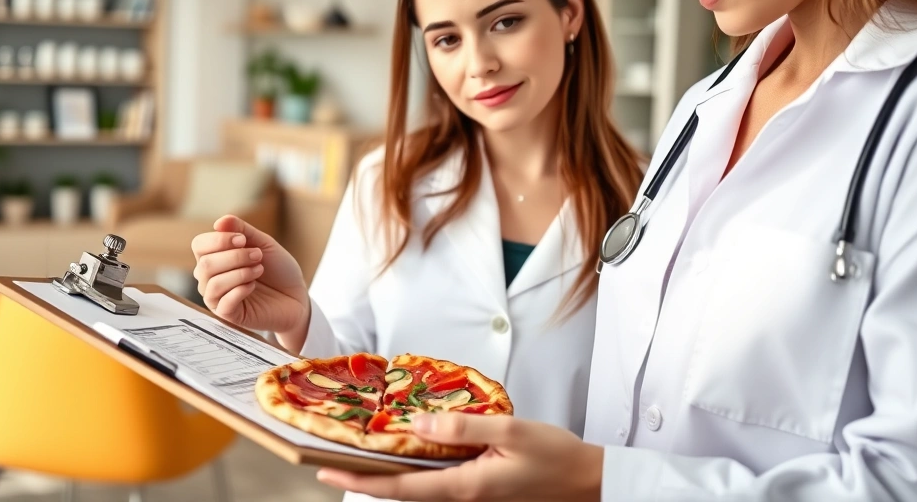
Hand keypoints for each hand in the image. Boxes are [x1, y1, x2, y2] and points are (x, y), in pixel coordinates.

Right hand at [191, 215, 309, 347]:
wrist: (297, 296)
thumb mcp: (263, 243)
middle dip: (234, 256)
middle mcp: (211, 278)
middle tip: (257, 255)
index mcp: (215, 258)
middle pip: (205, 264)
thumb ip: (242, 230)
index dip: (219, 240)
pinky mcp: (230, 316)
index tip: (243, 240)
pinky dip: (240, 290)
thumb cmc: (279, 270)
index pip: (199, 245)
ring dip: (240, 273)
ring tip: (259, 270)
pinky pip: (223, 303)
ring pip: (212, 284)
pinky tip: (253, 286)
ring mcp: (218, 298)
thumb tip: (220, 221)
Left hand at [316, 413, 603, 501]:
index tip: (326, 471)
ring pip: (418, 489)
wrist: (589, 482)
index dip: (360, 480)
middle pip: (402, 492)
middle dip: (365, 478)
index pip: (399, 488)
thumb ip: (462, 427)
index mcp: (465, 487)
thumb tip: (416, 422)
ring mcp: (471, 497)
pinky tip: (409, 452)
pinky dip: (415, 471)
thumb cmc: (556, 456)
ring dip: (388, 475)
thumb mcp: (511, 431)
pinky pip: (438, 483)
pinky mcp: (480, 491)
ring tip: (359, 455)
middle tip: (331, 461)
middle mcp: (463, 498)